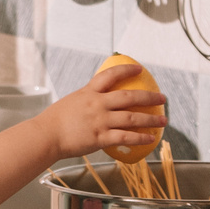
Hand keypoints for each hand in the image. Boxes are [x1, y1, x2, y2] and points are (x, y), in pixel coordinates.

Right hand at [40, 62, 166, 159]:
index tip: (139, 69)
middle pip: (129, 97)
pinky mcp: (100, 138)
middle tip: (162, 98)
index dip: (127, 70)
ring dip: (150, 119)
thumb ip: (87, 100)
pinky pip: (125, 137)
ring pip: (132, 118)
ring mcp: (100, 121)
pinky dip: (140, 138)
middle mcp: (97, 104)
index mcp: (89, 92)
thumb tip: (98, 102)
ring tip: (163, 120)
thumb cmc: (54, 121)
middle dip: (149, 97)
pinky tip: (150, 138)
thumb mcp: (71, 101)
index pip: (110, 75)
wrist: (46, 136)